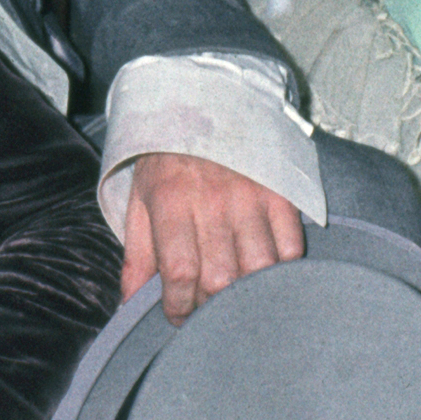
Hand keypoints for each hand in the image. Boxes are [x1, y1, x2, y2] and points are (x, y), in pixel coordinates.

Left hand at [118, 152, 303, 319]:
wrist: (204, 103)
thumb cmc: (166, 163)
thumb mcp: (140, 202)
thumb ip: (137, 256)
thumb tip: (130, 305)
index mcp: (171, 201)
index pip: (179, 272)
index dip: (178, 307)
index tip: (176, 316)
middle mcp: (212, 200)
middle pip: (220, 278)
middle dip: (209, 307)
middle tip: (203, 307)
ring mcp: (251, 197)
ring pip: (258, 268)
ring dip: (246, 294)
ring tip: (233, 295)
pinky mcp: (280, 193)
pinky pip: (290, 246)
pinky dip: (280, 269)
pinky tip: (263, 271)